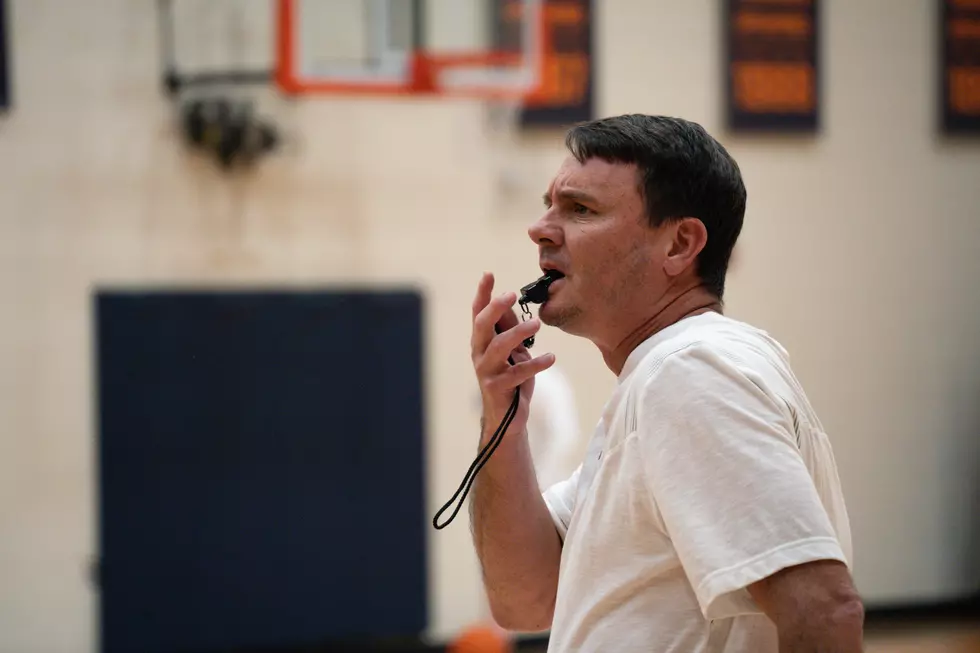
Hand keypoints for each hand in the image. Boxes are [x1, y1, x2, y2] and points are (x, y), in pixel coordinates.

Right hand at [471, 272, 555, 441]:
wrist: (507, 419)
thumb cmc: (511, 379)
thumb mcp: (512, 350)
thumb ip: (508, 328)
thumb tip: (508, 300)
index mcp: (481, 341)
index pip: (478, 313)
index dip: (482, 294)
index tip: (488, 274)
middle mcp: (479, 353)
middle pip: (482, 325)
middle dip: (495, 307)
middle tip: (511, 294)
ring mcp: (486, 371)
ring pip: (499, 346)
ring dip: (518, 332)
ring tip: (536, 323)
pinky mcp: (498, 387)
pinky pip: (518, 372)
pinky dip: (536, 363)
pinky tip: (551, 357)